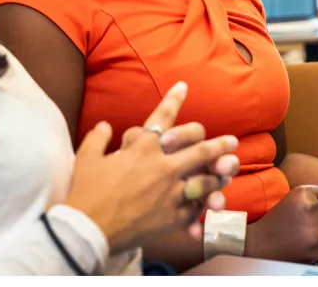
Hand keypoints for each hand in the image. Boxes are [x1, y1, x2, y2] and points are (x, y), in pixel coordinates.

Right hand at [64, 82, 239, 253]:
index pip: (162, 117)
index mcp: (143, 149)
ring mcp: (172, 193)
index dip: (174, 100)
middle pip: (201, 151)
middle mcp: (163, 167)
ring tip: (229, 172)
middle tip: (232, 141)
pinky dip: (203, 205)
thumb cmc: (84, 193)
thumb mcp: (87, 159)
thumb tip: (104, 126)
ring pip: (206, 181)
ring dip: (219, 175)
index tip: (183, 86)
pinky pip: (194, 208)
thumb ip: (98, 139)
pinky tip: (210, 202)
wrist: (87, 230)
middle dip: (219, 145)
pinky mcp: (172, 218)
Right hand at [244, 185, 317, 263]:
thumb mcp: (294, 200)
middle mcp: (312, 206)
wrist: (258, 243)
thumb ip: (317, 194)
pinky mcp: (316, 245)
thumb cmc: (276, 221)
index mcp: (305, 192)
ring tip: (307, 237)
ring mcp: (315, 226)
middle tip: (307, 227)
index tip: (314, 214)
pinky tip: (307, 247)